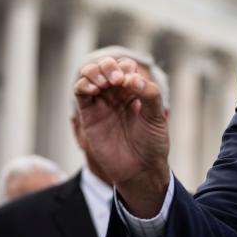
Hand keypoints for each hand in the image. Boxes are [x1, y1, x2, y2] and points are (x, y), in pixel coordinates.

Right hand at [74, 56, 169, 216]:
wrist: (140, 170)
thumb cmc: (151, 143)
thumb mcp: (156, 116)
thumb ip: (149, 94)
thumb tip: (132, 78)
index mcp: (134, 90)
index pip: (125, 66)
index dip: (125, 67)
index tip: (130, 81)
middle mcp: (116, 93)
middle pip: (106, 66)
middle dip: (108, 66)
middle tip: (116, 79)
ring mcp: (102, 102)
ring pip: (90, 75)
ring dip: (95, 72)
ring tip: (104, 84)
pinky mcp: (89, 114)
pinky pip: (80, 92)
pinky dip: (84, 84)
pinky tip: (94, 89)